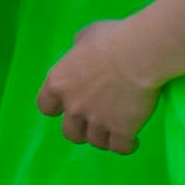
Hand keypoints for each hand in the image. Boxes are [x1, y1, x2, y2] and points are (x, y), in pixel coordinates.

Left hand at [40, 20, 164, 154]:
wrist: (137, 54)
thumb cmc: (112, 39)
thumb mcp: (86, 36)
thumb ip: (79, 49)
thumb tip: (81, 51)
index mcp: (59, 83)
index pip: (46, 107)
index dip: (58, 109)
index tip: (69, 106)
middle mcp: (73, 106)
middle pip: (70, 132)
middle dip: (82, 129)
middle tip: (96, 122)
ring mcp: (97, 120)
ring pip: (96, 141)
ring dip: (104, 137)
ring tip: (116, 129)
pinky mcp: (121, 130)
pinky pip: (119, 148)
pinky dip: (126, 145)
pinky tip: (132, 139)